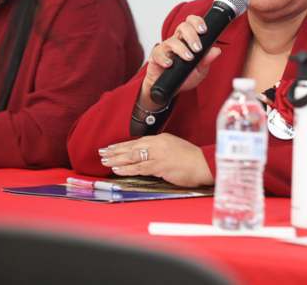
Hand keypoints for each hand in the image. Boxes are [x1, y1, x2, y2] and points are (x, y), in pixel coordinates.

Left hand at [98, 133, 213, 186]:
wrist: (204, 164)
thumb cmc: (192, 159)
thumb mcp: (175, 148)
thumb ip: (160, 150)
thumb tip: (147, 157)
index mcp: (161, 138)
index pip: (138, 141)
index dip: (123, 145)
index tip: (112, 147)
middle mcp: (158, 144)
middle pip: (132, 146)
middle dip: (116, 150)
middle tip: (102, 152)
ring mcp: (158, 154)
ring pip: (133, 156)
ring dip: (117, 159)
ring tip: (105, 160)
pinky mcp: (159, 165)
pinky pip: (139, 167)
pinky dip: (127, 168)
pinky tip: (117, 169)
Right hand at [139, 14, 221, 107]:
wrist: (169, 89)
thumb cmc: (184, 77)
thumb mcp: (199, 71)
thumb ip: (206, 60)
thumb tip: (216, 50)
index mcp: (188, 40)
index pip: (192, 23)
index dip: (197, 22)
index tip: (204, 30)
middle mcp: (177, 41)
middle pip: (182, 27)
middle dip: (192, 36)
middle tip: (198, 48)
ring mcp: (166, 48)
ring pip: (172, 41)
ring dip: (181, 49)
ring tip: (188, 58)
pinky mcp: (156, 57)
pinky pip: (158, 53)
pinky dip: (164, 58)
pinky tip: (170, 64)